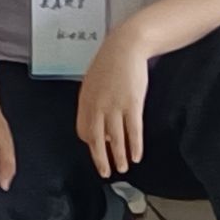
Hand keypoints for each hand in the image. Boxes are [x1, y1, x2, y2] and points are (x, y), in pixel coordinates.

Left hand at [73, 35, 150, 176]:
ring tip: (123, 168)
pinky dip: (135, 146)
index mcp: (85, 100)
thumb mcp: (93, 82)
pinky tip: (137, 156)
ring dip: (119, 157)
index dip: (90, 143)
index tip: (96, 151)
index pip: (83, 129)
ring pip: (115, 139)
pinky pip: (133, 131)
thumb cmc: (109, 64)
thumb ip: (93, 103)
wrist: (125, 47)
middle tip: (105, 172)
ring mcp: (115, 106)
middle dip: (100, 159)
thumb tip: (100, 125)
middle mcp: (97, 106)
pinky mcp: (132, 104)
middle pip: (96, 139)